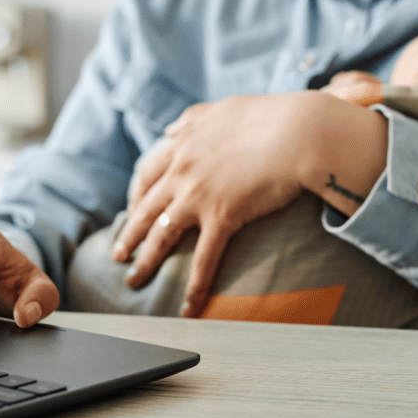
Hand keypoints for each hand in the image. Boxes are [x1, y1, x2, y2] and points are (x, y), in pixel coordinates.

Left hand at [112, 93, 313, 317]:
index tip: (132, 210)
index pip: (148, 174)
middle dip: (128, 234)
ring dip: (144, 262)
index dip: (136, 196)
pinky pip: (202, 259)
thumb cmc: (270, 116)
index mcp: (183, 144)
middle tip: (118, 254)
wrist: (298, 131)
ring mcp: (198, 195)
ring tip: (134, 280)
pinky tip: (187, 308)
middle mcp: (182, 170)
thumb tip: (171, 129)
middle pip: (145, 208)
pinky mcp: (222, 216)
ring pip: (161, 236)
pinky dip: (193, 287)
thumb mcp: (222, 109)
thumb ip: (193, 120)